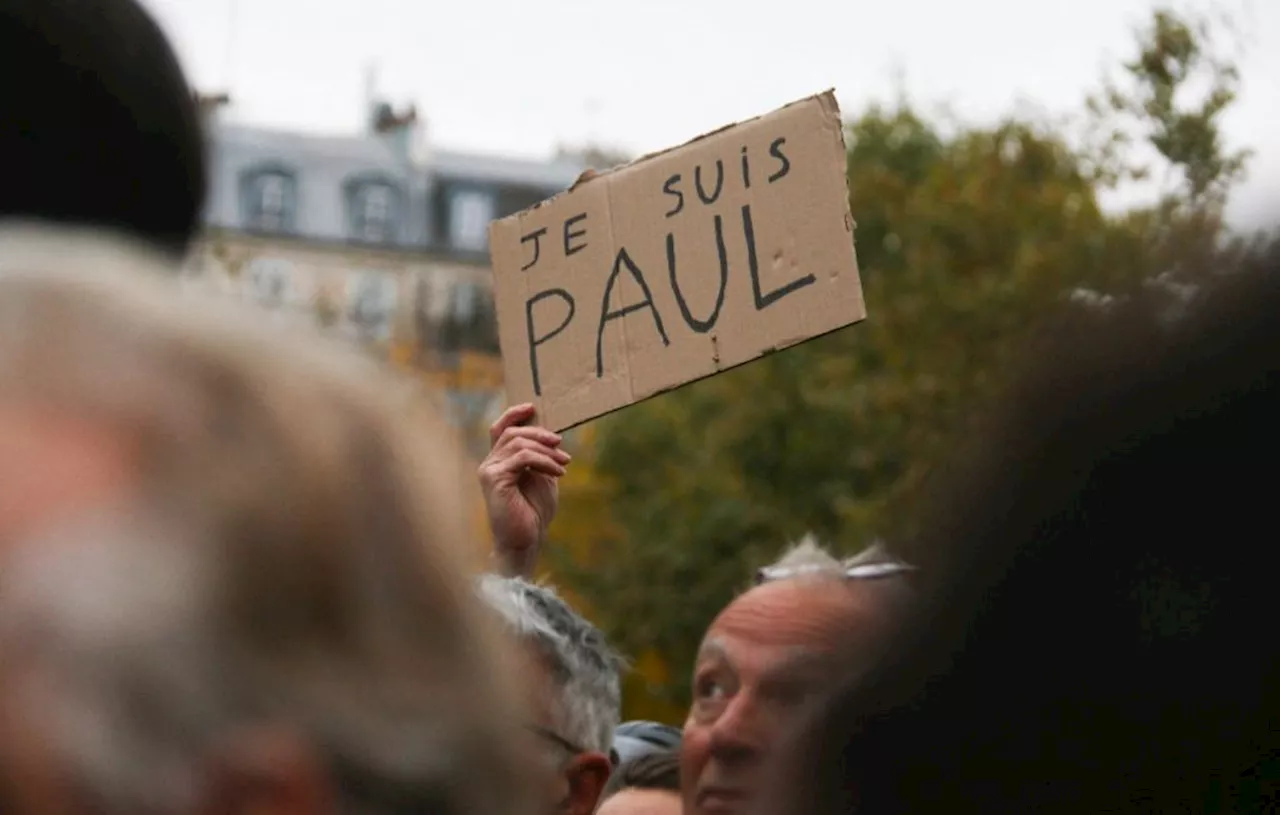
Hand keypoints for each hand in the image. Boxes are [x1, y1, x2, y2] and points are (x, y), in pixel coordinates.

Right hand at [478, 404, 569, 576]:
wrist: (526, 540)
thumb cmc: (533, 513)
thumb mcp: (543, 478)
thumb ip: (542, 457)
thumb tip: (552, 436)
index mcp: (499, 462)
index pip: (500, 429)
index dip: (513, 414)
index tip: (532, 407)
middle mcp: (490, 463)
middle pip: (512, 433)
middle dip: (540, 434)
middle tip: (561, 446)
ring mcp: (489, 470)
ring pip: (518, 443)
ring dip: (546, 450)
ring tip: (564, 463)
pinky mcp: (493, 479)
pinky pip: (521, 457)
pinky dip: (543, 461)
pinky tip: (558, 472)